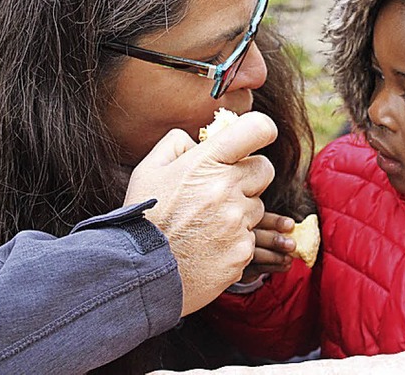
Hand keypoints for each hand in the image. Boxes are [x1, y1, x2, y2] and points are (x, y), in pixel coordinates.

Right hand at [124, 111, 276, 316]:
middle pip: (264, 170)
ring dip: (240, 212)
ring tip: (207, 225)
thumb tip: (201, 139)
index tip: (258, 137)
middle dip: (249, 177)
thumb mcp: (149, 170)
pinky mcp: (243, 250)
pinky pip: (250, 238)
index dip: (261, 131)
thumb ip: (176, 144)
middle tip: (222, 192)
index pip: (257, 130)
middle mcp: (226, 188)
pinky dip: (235, 242)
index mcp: (206, 163)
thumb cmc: (144, 219)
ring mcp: (237, 221)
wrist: (140, 274)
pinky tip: (209, 247)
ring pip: (258, 207)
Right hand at [240, 212, 295, 283]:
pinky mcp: (242, 269)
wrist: (243, 257)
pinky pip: (257, 268)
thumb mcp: (264, 226)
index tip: (291, 225)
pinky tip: (286, 265)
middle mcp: (240, 235)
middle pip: (256, 236)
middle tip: (292, 245)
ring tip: (290, 258)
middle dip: (275, 240)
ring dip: (276, 256)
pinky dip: (274, 267)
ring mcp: (238, 253)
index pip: (260, 219)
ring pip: (256, 254)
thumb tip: (293, 227)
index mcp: (247, 220)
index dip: (276, 222)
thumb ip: (275, 226)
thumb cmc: (260, 236)